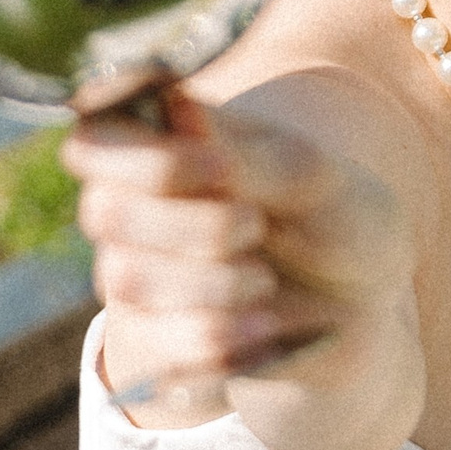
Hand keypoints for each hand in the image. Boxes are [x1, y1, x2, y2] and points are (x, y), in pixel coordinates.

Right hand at [67, 86, 408, 424]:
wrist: (357, 298)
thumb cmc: (331, 212)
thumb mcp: (309, 177)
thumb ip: (244, 154)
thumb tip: (178, 107)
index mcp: (156, 145)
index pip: (93, 144)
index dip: (148, 161)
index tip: (222, 170)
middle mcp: (128, 206)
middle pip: (107, 213)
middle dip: (196, 226)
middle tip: (255, 225)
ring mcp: (130, 273)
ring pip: (128, 280)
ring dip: (214, 283)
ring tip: (264, 279)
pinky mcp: (149, 337)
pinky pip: (157, 342)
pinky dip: (219, 335)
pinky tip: (263, 325)